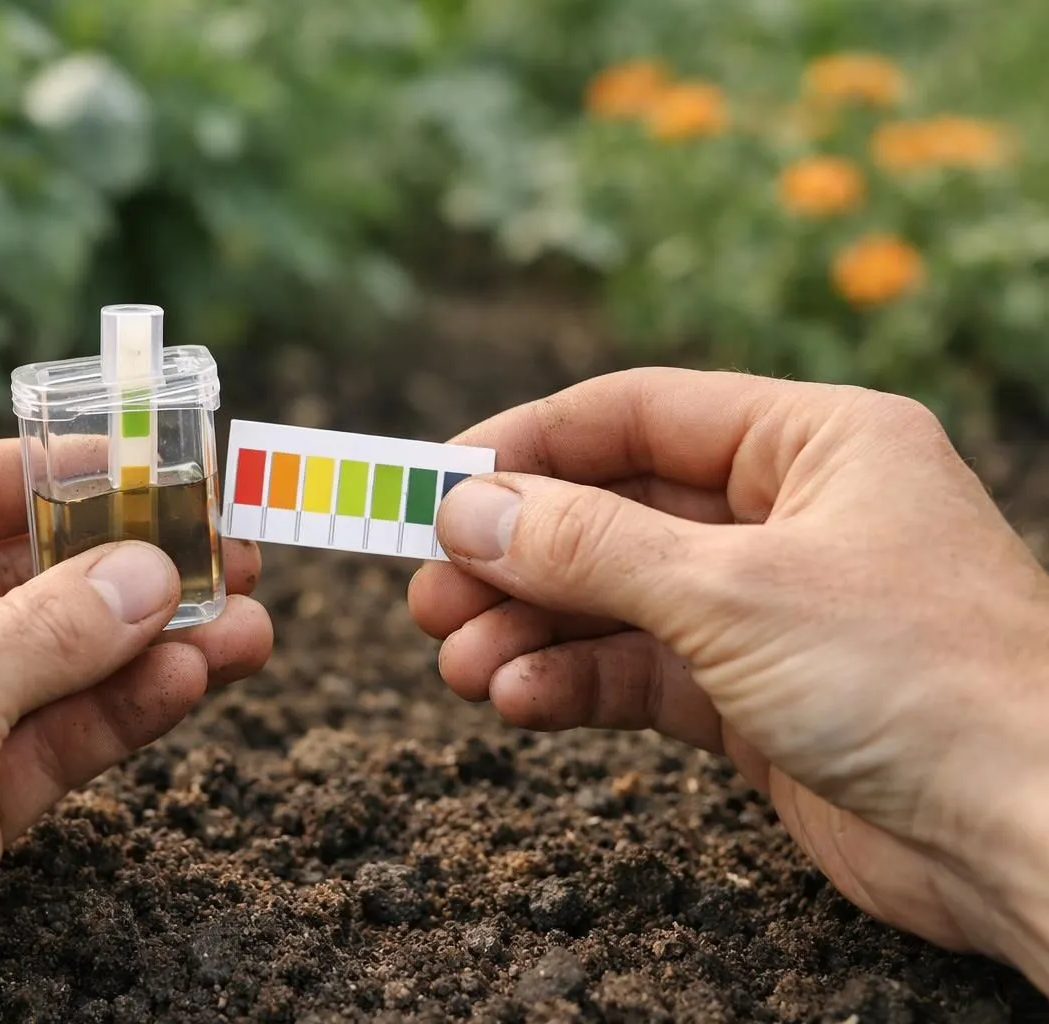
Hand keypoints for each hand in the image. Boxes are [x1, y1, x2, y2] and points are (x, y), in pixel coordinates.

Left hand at [0, 439, 270, 1022]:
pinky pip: (56, 733)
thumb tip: (147, 574)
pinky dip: (123, 709)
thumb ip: (49, 632)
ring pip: (55, 661)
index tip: (155, 463)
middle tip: (224, 550)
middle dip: (126, 568)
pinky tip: (191, 682)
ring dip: (147, 643)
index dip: (61, 474)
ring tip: (241, 624)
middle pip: (22, 579)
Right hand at [409, 368, 1048, 987]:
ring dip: (530, 629)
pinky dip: (575, 684)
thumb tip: (466, 508)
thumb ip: (587, 546)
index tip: (437, 482)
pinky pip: (641, 672)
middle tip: (427, 592)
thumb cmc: (918, 678)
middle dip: (517, 555)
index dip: (529, 444)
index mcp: (813, 442)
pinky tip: (518, 703)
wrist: (1031, 837)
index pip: (638, 413)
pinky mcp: (758, 697)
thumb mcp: (729, 592)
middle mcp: (790, 515)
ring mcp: (771, 609)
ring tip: (457, 662)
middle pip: (614, 512)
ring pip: (616, 599)